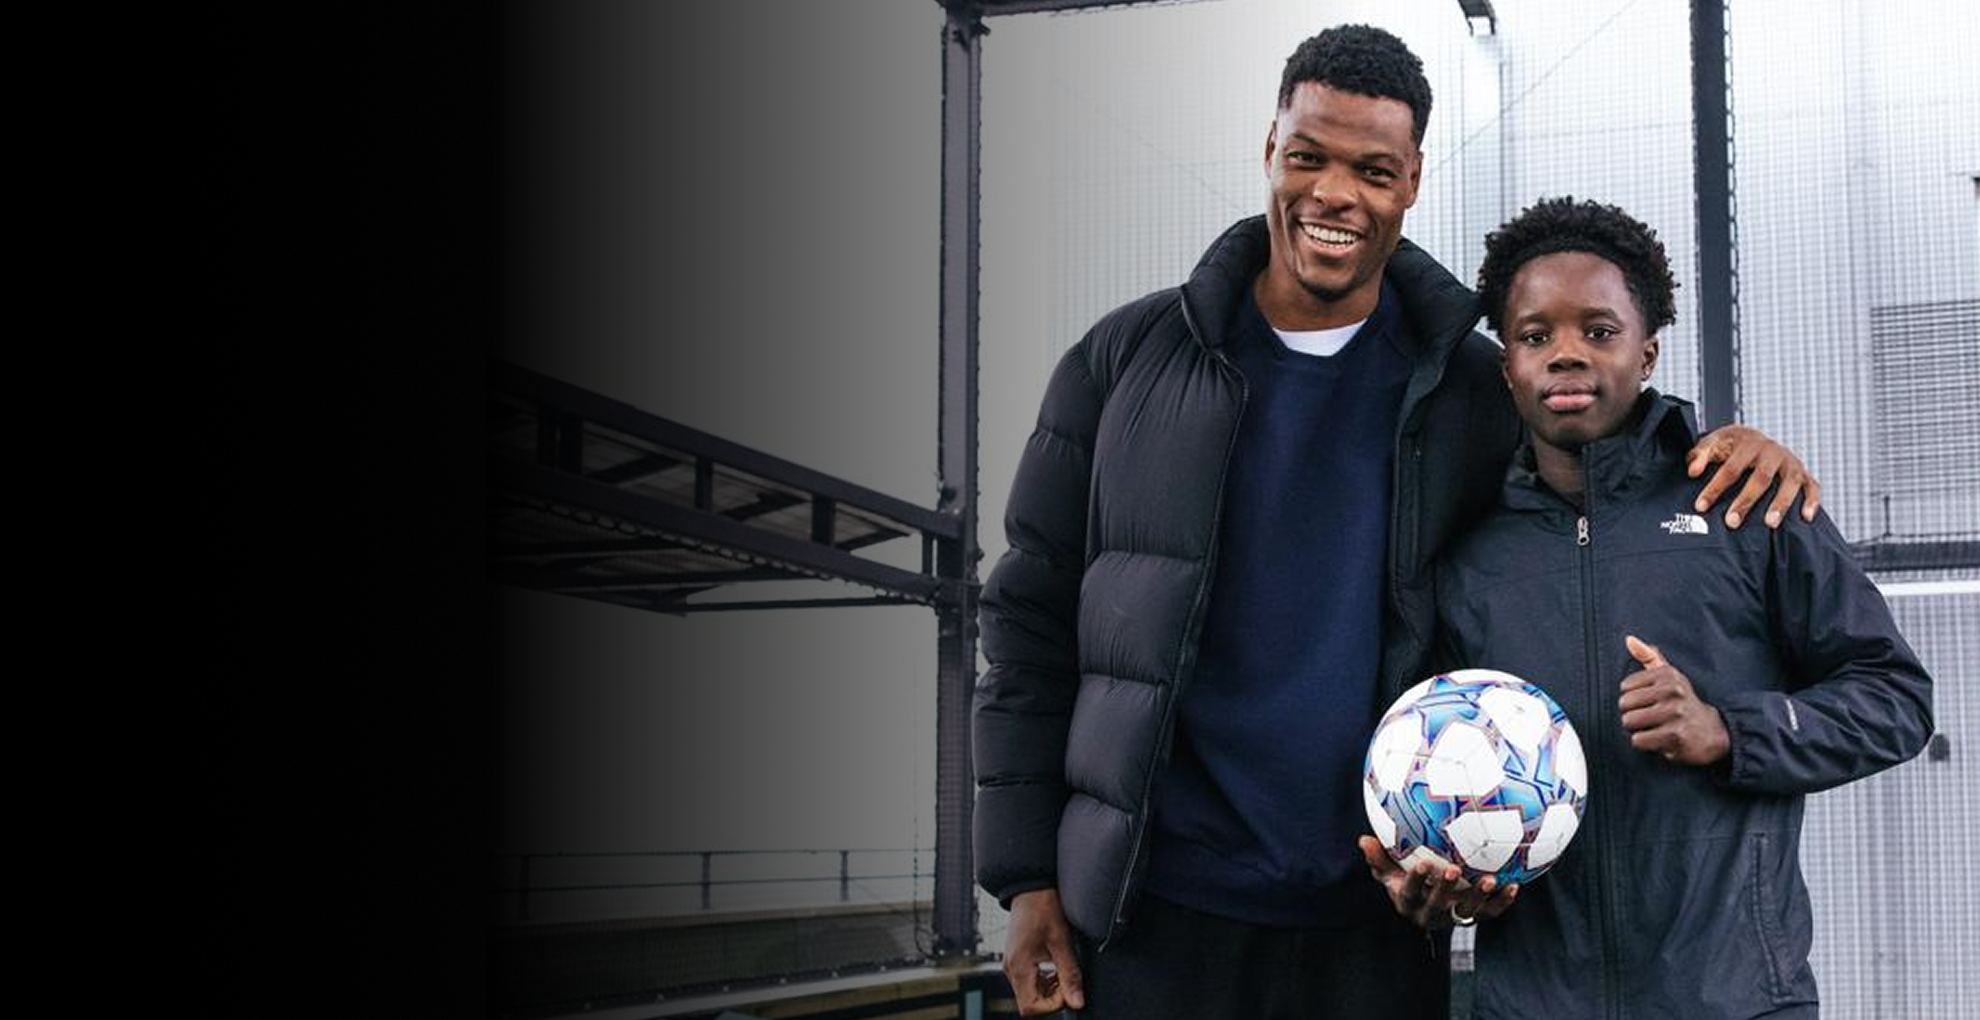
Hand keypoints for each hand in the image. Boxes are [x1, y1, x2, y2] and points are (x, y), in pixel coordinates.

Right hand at [1003, 888, 1084, 1015]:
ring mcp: (1011, 963)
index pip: (1030, 1007)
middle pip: (1029, 1002)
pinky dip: (1043, 979)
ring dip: (1048, 988)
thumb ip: (1070, 975)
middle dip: (1052, 997)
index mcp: (1018, 967)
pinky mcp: (1015, 957)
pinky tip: (1055, 965)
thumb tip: (1077, 1002)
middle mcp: (1010, 968)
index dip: (1052, 1005)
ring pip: (1029, 992)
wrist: (1032, 887)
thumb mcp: (1062, 943)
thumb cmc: (1045, 909)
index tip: (1067, 990)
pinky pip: (1027, 980)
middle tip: (1067, 978)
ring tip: (1062, 970)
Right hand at [1358, 836, 1516, 929]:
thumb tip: (1363, 840)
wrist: (1428, 902)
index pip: (1409, 893)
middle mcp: (1430, 914)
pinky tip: (1514, 885)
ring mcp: (1453, 918)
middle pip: (1437, 906)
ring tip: (1489, 880)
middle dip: (1445, 890)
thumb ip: (1377, 857)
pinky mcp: (1474, 918)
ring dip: (1479, 897)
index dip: (1415, 880)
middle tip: (1454, 869)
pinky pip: (1490, 913)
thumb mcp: (1387, 870)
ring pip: (1467, 912)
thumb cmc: (1403, 877)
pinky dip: (1502, 902)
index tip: (1422, 864)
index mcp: (1407, 901)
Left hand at [1619, 635, 1730, 765]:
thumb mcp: (1670, 676)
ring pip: (1629, 722)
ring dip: (1638, 729)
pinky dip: (1645, 743)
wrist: (1712, 732)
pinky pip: (1638, 740)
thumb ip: (1649, 657)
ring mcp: (1675, 713)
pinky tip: (1660, 739)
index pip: (1625, 686)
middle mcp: (1673, 691)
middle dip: (1632, 714)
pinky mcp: (1675, 736)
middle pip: (1624, 704)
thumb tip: (1629, 639)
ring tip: (1655, 727)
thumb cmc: (1682, 702)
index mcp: (1668, 674)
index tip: (1651, 701)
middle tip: (1652, 717)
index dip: (1633, 698)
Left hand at [1685, 423, 1820, 528]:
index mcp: (1749, 444)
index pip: (1730, 468)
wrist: (1755, 438)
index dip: (1715, 487)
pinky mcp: (1804, 474)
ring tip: (1769, 524)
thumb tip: (1692, 471)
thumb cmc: (1731, 446)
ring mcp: (1791, 463)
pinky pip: (1813, 487)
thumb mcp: (1713, 443)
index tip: (1701, 506)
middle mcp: (1773, 452)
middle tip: (1731, 522)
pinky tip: (1806, 517)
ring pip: (1789, 483)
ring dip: (1781, 503)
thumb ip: (1700, 455)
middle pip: (1761, 477)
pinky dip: (1812, 501)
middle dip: (1746, 501)